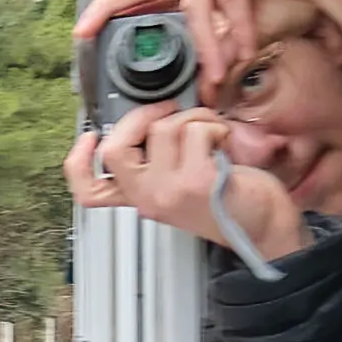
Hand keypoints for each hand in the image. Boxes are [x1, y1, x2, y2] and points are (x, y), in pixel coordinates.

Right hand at [70, 103, 307, 262]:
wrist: (264, 228)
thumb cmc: (229, 201)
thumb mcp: (181, 182)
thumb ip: (157, 159)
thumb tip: (150, 116)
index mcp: (140, 198)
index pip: (88, 190)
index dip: (78, 160)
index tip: (91, 136)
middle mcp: (148, 198)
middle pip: (115, 148)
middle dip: (144, 115)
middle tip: (170, 113)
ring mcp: (169, 191)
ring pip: (163, 129)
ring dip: (194, 117)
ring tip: (211, 132)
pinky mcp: (196, 182)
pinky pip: (195, 130)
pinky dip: (215, 126)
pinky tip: (224, 142)